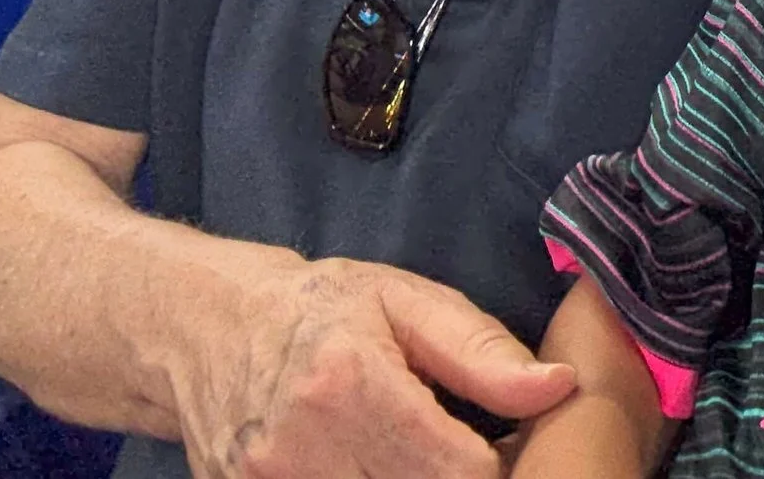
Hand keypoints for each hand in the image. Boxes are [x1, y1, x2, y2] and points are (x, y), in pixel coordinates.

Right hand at [170, 253, 575, 478]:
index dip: (499, 465)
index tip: (506, 443)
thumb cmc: (319, 307)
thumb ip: (482, 350)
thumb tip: (560, 387)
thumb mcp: (405, 301)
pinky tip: (379, 466)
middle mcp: (304, 449)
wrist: (204, 329)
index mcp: (353, 385)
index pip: (461, 469)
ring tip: (419, 454)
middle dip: (458, 477)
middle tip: (465, 449)